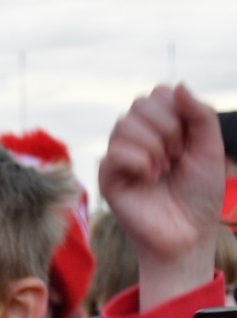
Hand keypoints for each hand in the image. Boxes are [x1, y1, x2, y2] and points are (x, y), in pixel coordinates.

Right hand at [97, 84, 224, 306]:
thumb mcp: (210, 149)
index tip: (189, 141)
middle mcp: (137, 138)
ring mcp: (120, 156)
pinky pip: (114, 152)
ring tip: (163, 170)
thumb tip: (177, 85)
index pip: (158, 94)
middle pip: (140, 104)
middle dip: (166, 128)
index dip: (176, 112)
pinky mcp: (107, 176)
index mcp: (162, 127)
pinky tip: (148, 179)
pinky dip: (139, 163)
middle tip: (176, 157)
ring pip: (124, 124)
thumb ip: (200, 115)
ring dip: (153, 147)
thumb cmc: (200, 195)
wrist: (188, 233)